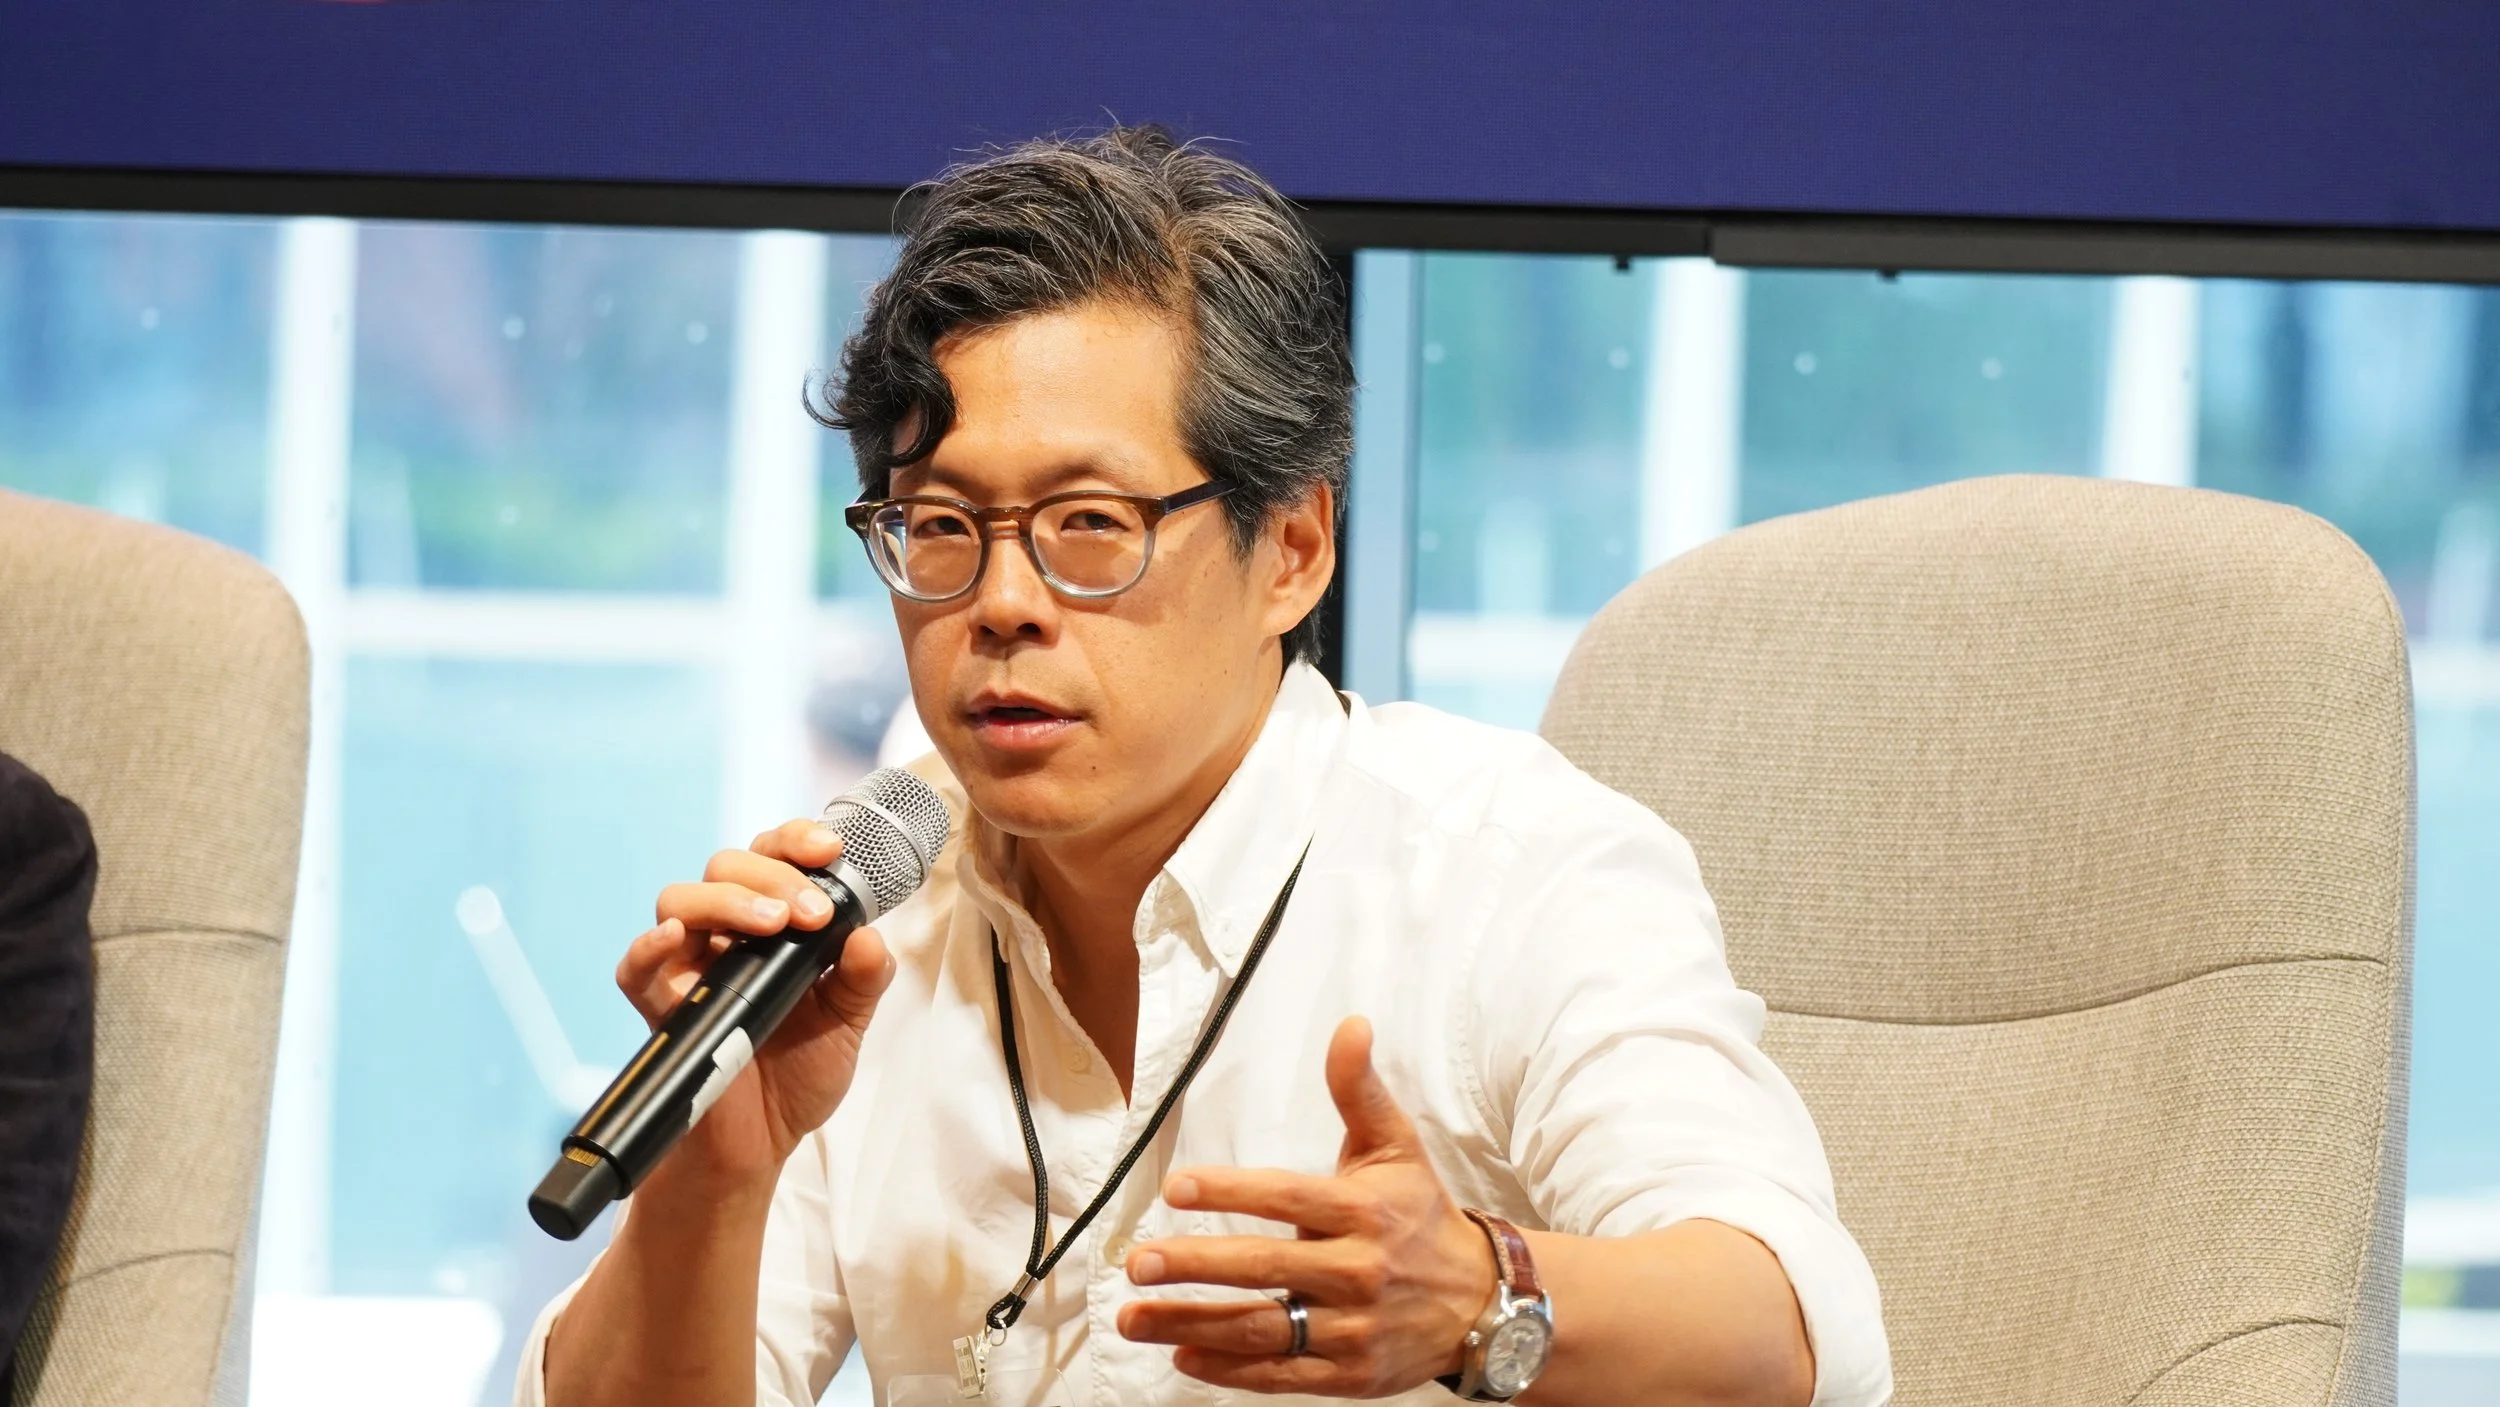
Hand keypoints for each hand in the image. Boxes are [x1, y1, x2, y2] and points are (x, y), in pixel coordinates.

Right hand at [615, 818, 896, 1194]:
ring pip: (680, 901)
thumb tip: (869, 936)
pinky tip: (676, 940)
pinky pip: (636, 968)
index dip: (796, 841)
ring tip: (773, 926)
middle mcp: (725, 936)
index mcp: (772, 925)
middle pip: (725, 865)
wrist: (760, 1145)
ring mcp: (688, 968)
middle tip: (812, 915)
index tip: (831, 850)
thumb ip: (863, 978)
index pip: (772, 856)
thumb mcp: (848, 1023)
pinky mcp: (660, 1009)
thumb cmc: (799, 1074)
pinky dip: (651, 947)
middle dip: (772, 875)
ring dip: (726, 900)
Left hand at [1115, 1016, 1497, 1396]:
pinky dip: (1229, 1370)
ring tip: (1132, 1318)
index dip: (1230, 1191)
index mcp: (1363, 1210)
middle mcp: (1357, 1270)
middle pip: (1264, 1268)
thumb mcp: (1397, 1146)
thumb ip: (1359, 1089)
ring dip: (1191, 1325)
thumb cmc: (1423, 1214)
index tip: (1175, 1187)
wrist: (1483, 1303)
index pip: (1286, 1197)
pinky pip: (1281, 1375)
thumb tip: (1350, 1024)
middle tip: (1136, 1262)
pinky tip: (1182, 1356)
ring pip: (1262, 1329)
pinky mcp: (1350, 1374)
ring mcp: (1353, 1328)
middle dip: (1194, 1266)